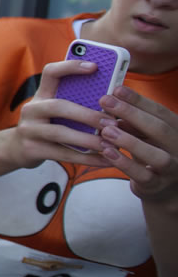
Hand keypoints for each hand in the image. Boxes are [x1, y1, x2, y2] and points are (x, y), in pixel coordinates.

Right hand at [6, 60, 113, 168]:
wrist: (16, 149)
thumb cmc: (47, 126)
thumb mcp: (53, 110)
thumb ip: (74, 102)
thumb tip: (113, 101)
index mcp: (41, 95)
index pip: (51, 72)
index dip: (71, 66)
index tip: (95, 66)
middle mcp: (32, 109)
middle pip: (58, 106)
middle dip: (87, 114)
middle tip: (112, 122)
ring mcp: (29, 130)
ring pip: (60, 133)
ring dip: (88, 139)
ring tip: (110, 144)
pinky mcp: (31, 149)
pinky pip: (61, 154)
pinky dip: (85, 158)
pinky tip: (104, 160)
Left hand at [96, 85, 177, 203]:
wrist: (163, 187)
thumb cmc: (150, 153)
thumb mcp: (144, 135)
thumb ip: (132, 122)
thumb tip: (110, 102)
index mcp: (177, 130)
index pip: (160, 112)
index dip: (138, 100)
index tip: (116, 89)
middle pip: (160, 129)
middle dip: (132, 113)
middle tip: (105, 102)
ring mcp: (172, 169)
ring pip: (156, 155)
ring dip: (129, 141)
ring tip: (105, 129)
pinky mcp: (157, 186)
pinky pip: (142, 175)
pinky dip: (124, 163)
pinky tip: (107, 152)